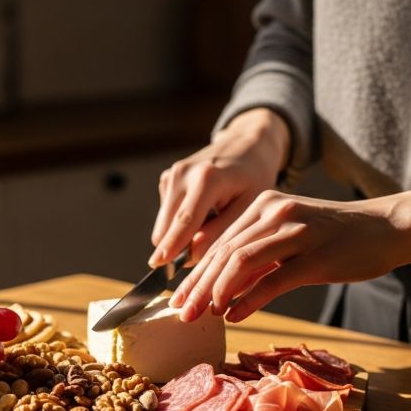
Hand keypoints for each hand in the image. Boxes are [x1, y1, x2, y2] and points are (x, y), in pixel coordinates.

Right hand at [148, 108, 290, 267]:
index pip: (185, 219)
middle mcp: (182, 174)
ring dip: (183, 235)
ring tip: (213, 223)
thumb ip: (221, 233)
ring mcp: (171, 175)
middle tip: (209, 253)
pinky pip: (167, 216)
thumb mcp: (250, 207)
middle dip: (181, 247)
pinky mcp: (166, 179)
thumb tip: (190, 257)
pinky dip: (183, 223)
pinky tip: (205, 211)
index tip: (157, 264)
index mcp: (207, 178)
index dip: (171, 244)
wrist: (246, 146)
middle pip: (167, 227)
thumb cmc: (253, 179)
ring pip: (165, 225)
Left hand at [170, 183, 410, 322]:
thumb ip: (259, 257)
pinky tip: (234, 316)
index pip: (220, 243)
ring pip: (242, 263)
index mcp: (265, 205)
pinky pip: (273, 280)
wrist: (387, 228)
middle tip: (181, 313)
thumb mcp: (291, 237)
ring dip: (217, 292)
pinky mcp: (316, 257)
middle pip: (225, 253)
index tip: (178, 299)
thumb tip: (222, 291)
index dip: (196, 274)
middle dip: (199, 286)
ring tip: (202, 316)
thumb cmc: (336, 238)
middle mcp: (276, 213)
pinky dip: (249, 300)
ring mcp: (297, 233)